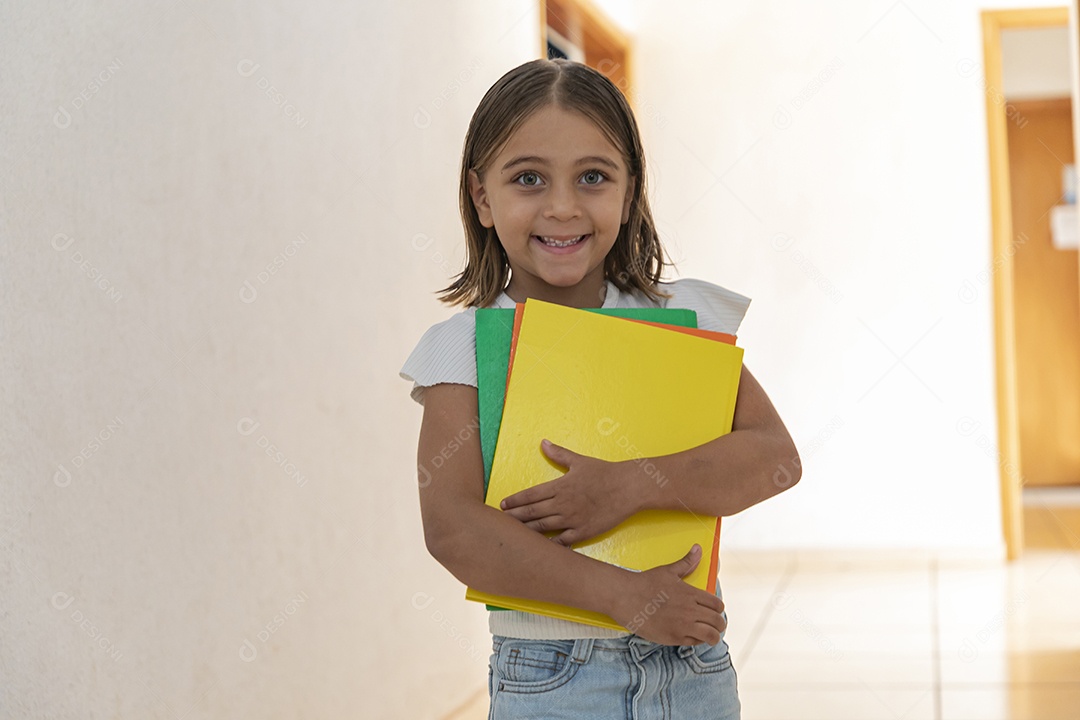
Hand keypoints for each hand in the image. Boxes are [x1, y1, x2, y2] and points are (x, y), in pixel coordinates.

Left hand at [499, 439, 642, 546]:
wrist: (628, 488)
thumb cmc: (604, 473)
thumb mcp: (579, 461)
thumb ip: (559, 454)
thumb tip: (543, 442)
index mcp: (560, 486)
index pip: (531, 495)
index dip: (515, 501)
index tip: (503, 505)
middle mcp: (563, 504)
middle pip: (532, 512)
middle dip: (514, 517)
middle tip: (499, 522)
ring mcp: (572, 519)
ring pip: (542, 528)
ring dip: (526, 531)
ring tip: (512, 534)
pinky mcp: (583, 532)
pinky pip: (561, 542)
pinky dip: (549, 545)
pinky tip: (538, 548)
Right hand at [609, 544, 726, 645]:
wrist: (625, 597)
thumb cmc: (645, 582)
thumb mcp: (668, 571)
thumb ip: (687, 562)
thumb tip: (698, 548)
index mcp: (691, 593)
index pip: (717, 605)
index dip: (718, 609)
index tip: (714, 611)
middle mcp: (690, 610)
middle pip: (718, 622)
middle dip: (719, 624)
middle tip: (714, 625)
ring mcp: (683, 626)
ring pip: (711, 636)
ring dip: (712, 636)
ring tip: (708, 635)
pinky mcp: (673, 638)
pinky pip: (694, 643)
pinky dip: (696, 641)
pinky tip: (690, 636)